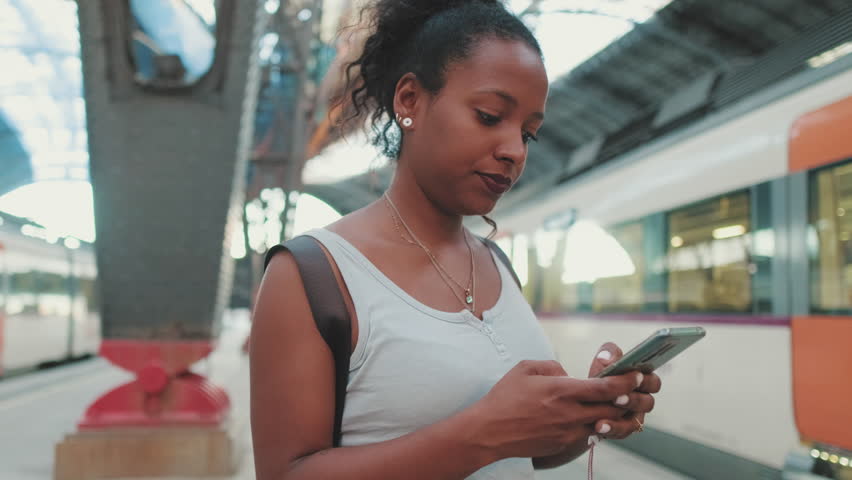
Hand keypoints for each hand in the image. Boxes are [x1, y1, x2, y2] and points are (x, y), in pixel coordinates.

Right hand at [467, 360, 644, 459]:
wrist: (490, 431)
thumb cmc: (504, 398)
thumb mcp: (526, 369)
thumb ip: (552, 366)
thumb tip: (568, 373)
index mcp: (562, 390)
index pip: (605, 387)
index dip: (626, 381)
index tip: (636, 375)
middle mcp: (570, 412)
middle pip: (612, 408)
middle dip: (627, 399)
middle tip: (634, 391)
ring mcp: (568, 431)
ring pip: (604, 425)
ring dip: (615, 416)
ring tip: (618, 406)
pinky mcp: (563, 445)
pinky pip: (589, 435)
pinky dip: (596, 427)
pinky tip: (594, 419)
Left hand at [586, 343, 661, 439]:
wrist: (582, 400)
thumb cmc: (599, 378)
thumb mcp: (603, 363)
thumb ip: (608, 354)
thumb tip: (608, 358)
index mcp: (641, 382)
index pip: (654, 383)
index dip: (647, 381)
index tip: (635, 376)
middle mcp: (640, 401)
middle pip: (647, 403)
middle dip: (633, 400)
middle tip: (617, 397)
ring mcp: (632, 417)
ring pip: (635, 421)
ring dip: (620, 418)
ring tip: (604, 413)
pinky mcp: (621, 429)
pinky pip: (621, 432)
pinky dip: (611, 429)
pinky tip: (599, 426)